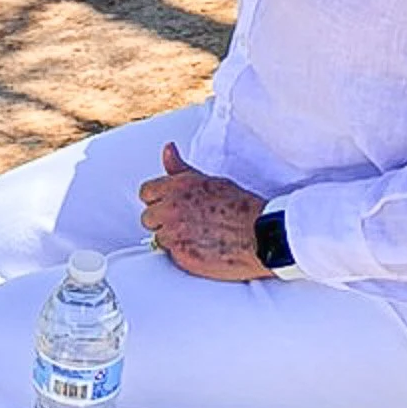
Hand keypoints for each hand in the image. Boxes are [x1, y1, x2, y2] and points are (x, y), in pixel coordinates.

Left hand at [138, 143, 271, 281]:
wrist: (260, 236)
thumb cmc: (241, 208)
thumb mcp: (209, 180)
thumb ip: (180, 169)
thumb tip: (168, 150)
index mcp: (177, 187)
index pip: (146, 192)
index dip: (158, 200)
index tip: (168, 205)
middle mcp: (171, 209)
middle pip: (148, 218)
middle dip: (162, 221)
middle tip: (184, 223)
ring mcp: (174, 234)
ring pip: (158, 238)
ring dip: (172, 238)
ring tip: (195, 236)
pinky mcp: (181, 256)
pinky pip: (171, 255)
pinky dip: (183, 253)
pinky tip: (200, 248)